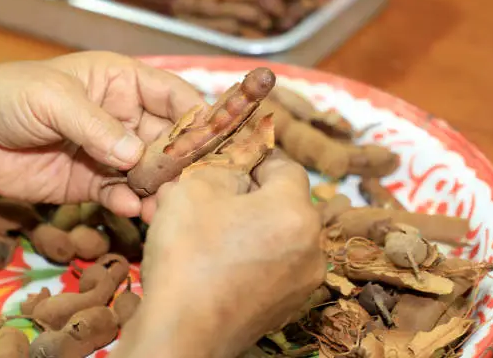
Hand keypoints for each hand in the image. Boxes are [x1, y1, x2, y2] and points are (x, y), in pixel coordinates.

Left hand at [0, 52, 202, 215]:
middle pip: (168, 139)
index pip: (173, 95)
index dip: (196, 116)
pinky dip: (129, 202)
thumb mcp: (54, 99)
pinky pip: (121, 193)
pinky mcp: (93, 182)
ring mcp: (110, 152)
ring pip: (149, 171)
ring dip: (160, 188)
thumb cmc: (11, 96)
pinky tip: (131, 208)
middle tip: (193, 185)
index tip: (214, 141)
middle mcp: (126, 117)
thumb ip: (96, 126)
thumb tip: (135, 156)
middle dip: (181, 161)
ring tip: (167, 206)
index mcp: (124, 82)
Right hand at [113, 151, 325, 357]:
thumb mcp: (194, 188)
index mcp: (296, 211)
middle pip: (285, 203)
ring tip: (214, 232)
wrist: (180, 333)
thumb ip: (222, 166)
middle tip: (215, 199)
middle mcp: (312, 246)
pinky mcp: (288, 307)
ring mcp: (303, 281)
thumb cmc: (187, 255)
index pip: (285, 166)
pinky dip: (255, 257)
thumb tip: (236, 172)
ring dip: (253, 226)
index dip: (256, 159)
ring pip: (280, 235)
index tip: (230, 163)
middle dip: (252, 195)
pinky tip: (222, 263)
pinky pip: (275, 266)